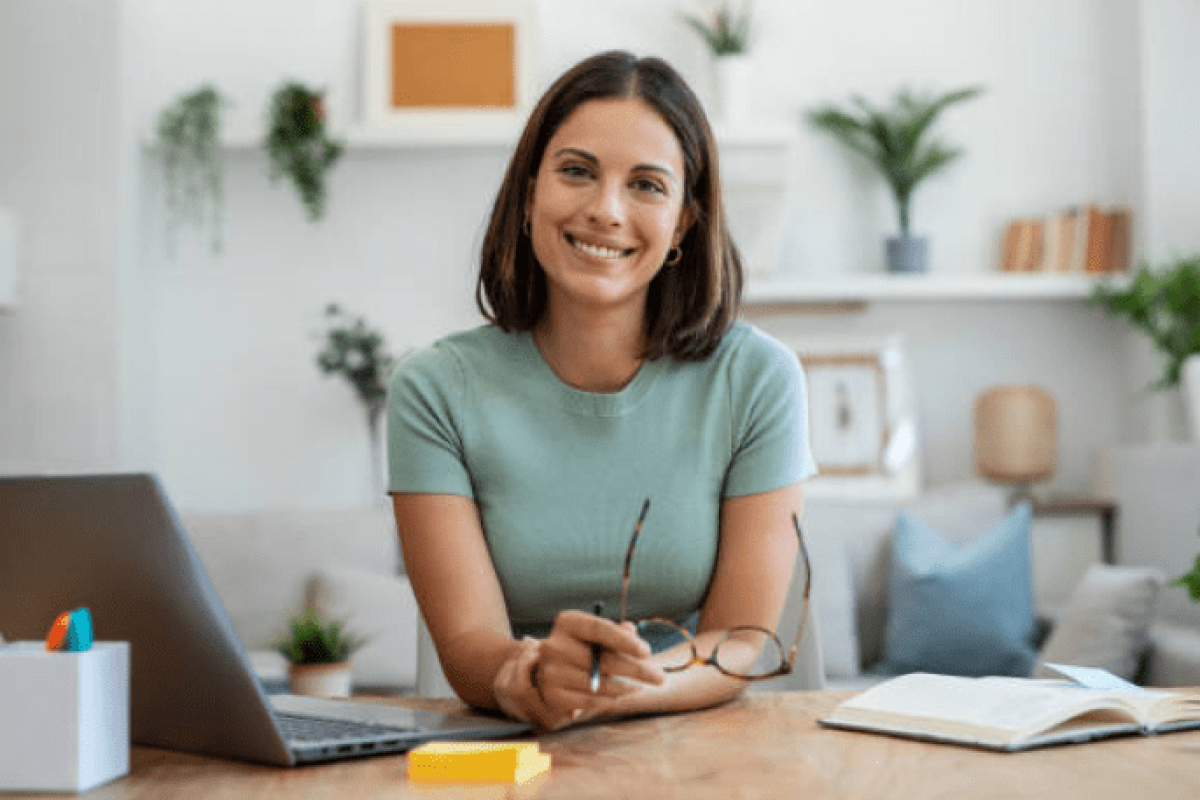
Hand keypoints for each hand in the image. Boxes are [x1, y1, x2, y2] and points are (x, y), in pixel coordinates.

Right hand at [535, 609, 665, 729]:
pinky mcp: (553, 696)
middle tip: (660, 677)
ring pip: (599, 684)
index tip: (647, 652)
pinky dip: (611, 699)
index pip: (598, 629)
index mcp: (567, 623)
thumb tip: (631, 631)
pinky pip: (591, 701)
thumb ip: (617, 632)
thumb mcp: (597, 635)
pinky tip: (623, 695)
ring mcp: (551, 673)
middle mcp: (554, 646)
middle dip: (636, 670)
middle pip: (603, 660)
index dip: (624, 641)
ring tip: (641, 687)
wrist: (550, 673)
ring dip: (626, 687)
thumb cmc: (582, 648)